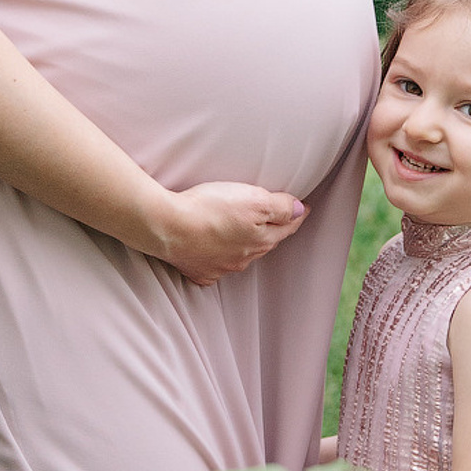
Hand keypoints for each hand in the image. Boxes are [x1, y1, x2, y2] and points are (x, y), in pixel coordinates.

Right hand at [150, 180, 307, 285]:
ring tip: (244, 233)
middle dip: (273, 231)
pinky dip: (218, 260)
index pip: (287, 227)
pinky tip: (214, 253)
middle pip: (265, 242)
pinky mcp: (199, 270)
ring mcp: (221, 267)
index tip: (303, 208)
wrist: (166, 226)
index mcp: (261, 240)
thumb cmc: (209, 208)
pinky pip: (215, 269)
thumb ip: (280, 206)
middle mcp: (244, 258)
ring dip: (245, 246)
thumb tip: (300, 210)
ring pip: (241, 256)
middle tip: (278, 219)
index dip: (296, 215)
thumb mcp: (253, 199)